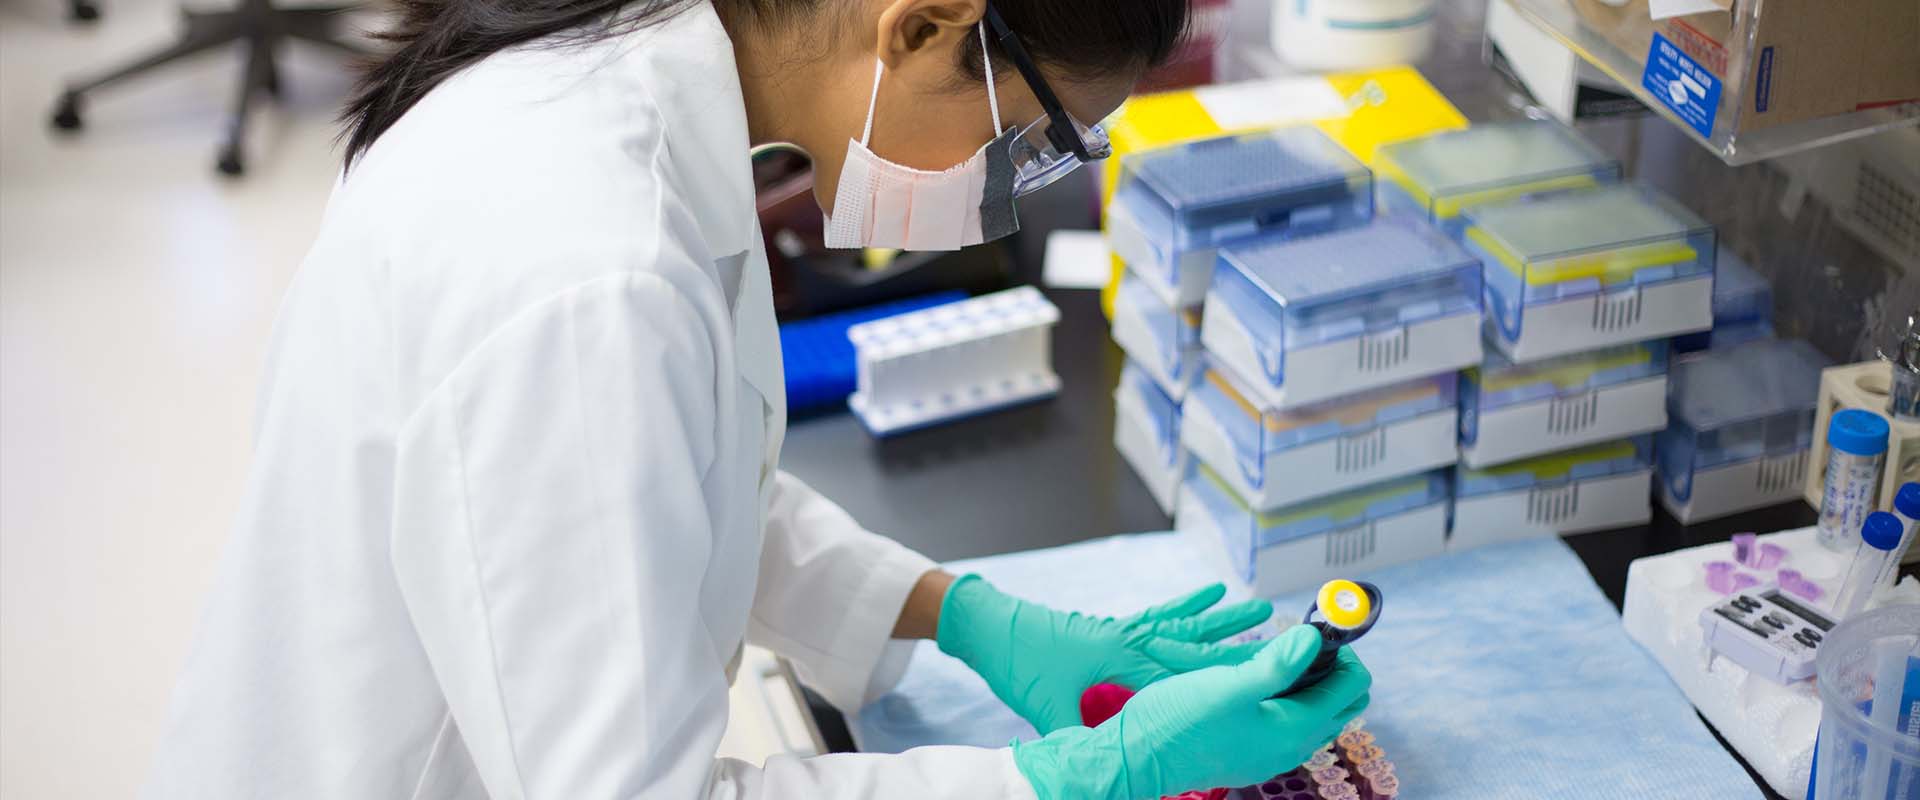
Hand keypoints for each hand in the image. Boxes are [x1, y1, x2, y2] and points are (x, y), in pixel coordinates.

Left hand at [935, 575, 1272, 733]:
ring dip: (1224, 619)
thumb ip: (1085, 733)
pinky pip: (1161, 613)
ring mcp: (1126, 629)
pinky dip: (1189, 604)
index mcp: (1121, 663)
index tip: (1264, 678)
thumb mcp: (1050, 710)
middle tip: (1283, 636)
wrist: (995, 629)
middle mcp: (1132, 641)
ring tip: (1261, 606)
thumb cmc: (1022, 670)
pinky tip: (1212, 592)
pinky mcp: (1117, 624)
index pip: (1181, 676)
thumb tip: (1108, 763)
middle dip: (1239, 646)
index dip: (1222, 679)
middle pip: (1195, 646)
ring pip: (1185, 624)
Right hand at [1010, 626, 1371, 799]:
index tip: (1323, 628)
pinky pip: (1288, 725)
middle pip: (1339, 705)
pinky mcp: (1249, 755)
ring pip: (1314, 716)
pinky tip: (1261, 683)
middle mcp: (1289, 748)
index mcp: (1292, 728)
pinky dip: (1289, 700)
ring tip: (1285, 655)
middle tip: (1308, 641)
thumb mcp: (1227, 683)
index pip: (1350, 688)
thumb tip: (1315, 637)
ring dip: (1311, 684)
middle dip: (1334, 669)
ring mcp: (1269, 755)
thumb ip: (1277, 663)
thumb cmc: (1177, 720)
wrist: (1137, 758)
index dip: (1345, 652)